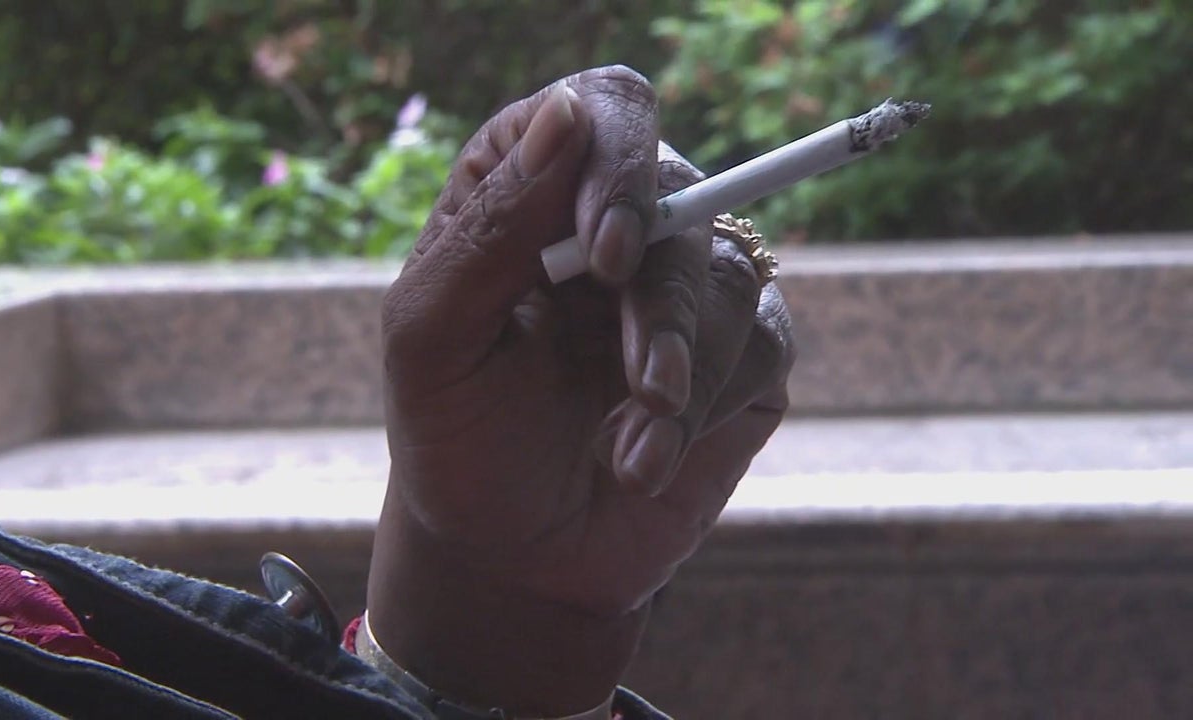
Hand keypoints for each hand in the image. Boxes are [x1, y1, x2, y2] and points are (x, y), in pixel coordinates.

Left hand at [368, 66, 794, 714]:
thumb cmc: (457, 437)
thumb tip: (567, 113)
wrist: (510, 557)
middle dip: (660, 300)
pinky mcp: (740, 359)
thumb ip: (491, 227)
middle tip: (640, 378)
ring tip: (629, 450)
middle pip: (684, 195)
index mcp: (533, 193)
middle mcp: (618, 228)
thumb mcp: (433, 339)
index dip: (617, 162)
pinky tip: (645, 463)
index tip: (604, 252)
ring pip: (732, 276)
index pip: (602, 112)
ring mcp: (684, 291)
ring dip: (685, 369)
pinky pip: (767, 345)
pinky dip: (709, 410)